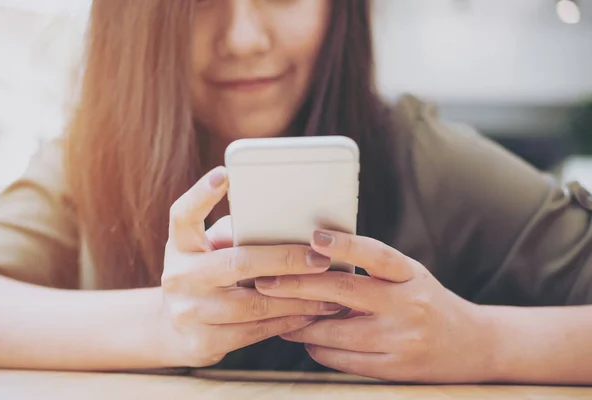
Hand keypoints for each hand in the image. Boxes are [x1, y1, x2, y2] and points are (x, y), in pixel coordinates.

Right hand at [158, 168, 344, 367]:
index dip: (202, 194)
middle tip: (320, 258)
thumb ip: (236, 234)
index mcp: (181, 245)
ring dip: (297, 298)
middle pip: (236, 262)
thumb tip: (288, 223)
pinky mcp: (203, 342)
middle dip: (285, 260)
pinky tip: (311, 313)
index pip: (183, 214)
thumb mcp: (208, 250)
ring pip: (254, 304)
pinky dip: (288, 321)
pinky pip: (256, 331)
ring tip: (330, 293)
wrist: (172, 330)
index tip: (225, 173)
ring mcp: (189, 312)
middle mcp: (179, 276)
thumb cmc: (205, 276)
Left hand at [255, 230, 495, 382]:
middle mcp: (408, 305)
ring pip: (334, 332)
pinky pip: (341, 359)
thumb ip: (371, 271)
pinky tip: (306, 338)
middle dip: (297, 287)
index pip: (375, 254)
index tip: (312, 238)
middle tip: (265, 281)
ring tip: (278, 313)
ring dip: (300, 323)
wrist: (474, 345)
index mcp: (411, 274)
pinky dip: (317, 347)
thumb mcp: (409, 276)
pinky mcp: (393, 368)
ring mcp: (400, 340)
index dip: (344, 244)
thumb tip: (313, 265)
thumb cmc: (429, 301)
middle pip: (343, 293)